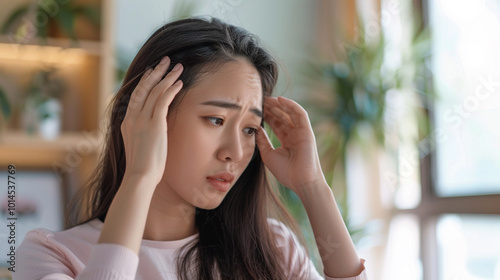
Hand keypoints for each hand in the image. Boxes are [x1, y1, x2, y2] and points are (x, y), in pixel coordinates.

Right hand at [120, 56, 183, 184]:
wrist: (140, 176)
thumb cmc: (143, 167)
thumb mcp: (140, 146)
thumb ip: (144, 134)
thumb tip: (153, 131)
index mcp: (127, 122)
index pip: (136, 95)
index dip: (145, 81)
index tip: (153, 71)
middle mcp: (132, 117)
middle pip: (144, 87)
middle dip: (156, 72)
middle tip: (166, 60)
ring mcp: (142, 120)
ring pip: (155, 91)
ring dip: (167, 77)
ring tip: (178, 67)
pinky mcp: (154, 124)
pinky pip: (163, 101)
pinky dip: (171, 89)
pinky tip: (179, 83)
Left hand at [256, 96, 326, 195]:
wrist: (301, 181)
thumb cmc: (285, 172)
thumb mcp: (268, 154)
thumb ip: (262, 140)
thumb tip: (254, 128)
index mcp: (287, 140)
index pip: (276, 124)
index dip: (267, 115)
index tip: (255, 109)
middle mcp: (294, 134)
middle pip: (282, 116)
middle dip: (271, 108)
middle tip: (259, 100)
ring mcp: (301, 132)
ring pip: (290, 113)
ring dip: (279, 104)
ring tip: (267, 98)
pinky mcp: (307, 131)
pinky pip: (300, 114)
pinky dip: (291, 105)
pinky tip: (280, 100)